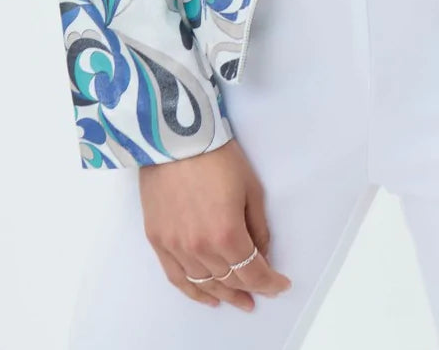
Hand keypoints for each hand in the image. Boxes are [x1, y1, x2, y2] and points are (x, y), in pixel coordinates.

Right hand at [139, 138, 292, 311]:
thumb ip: (258, 226)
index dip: (270, 283)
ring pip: (204, 284)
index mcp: (227, 234)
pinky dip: (193, 292)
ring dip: (224, 294)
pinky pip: (177, 277)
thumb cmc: (217, 156)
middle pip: (229, 280)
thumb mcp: (251, 188)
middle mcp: (200, 248)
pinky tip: (207, 298)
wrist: (175, 138)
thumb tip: (262, 252)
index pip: (253, 272)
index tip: (280, 285)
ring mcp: (176, 247)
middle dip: (249, 290)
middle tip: (261, 294)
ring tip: (238, 300)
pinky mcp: (158, 241)